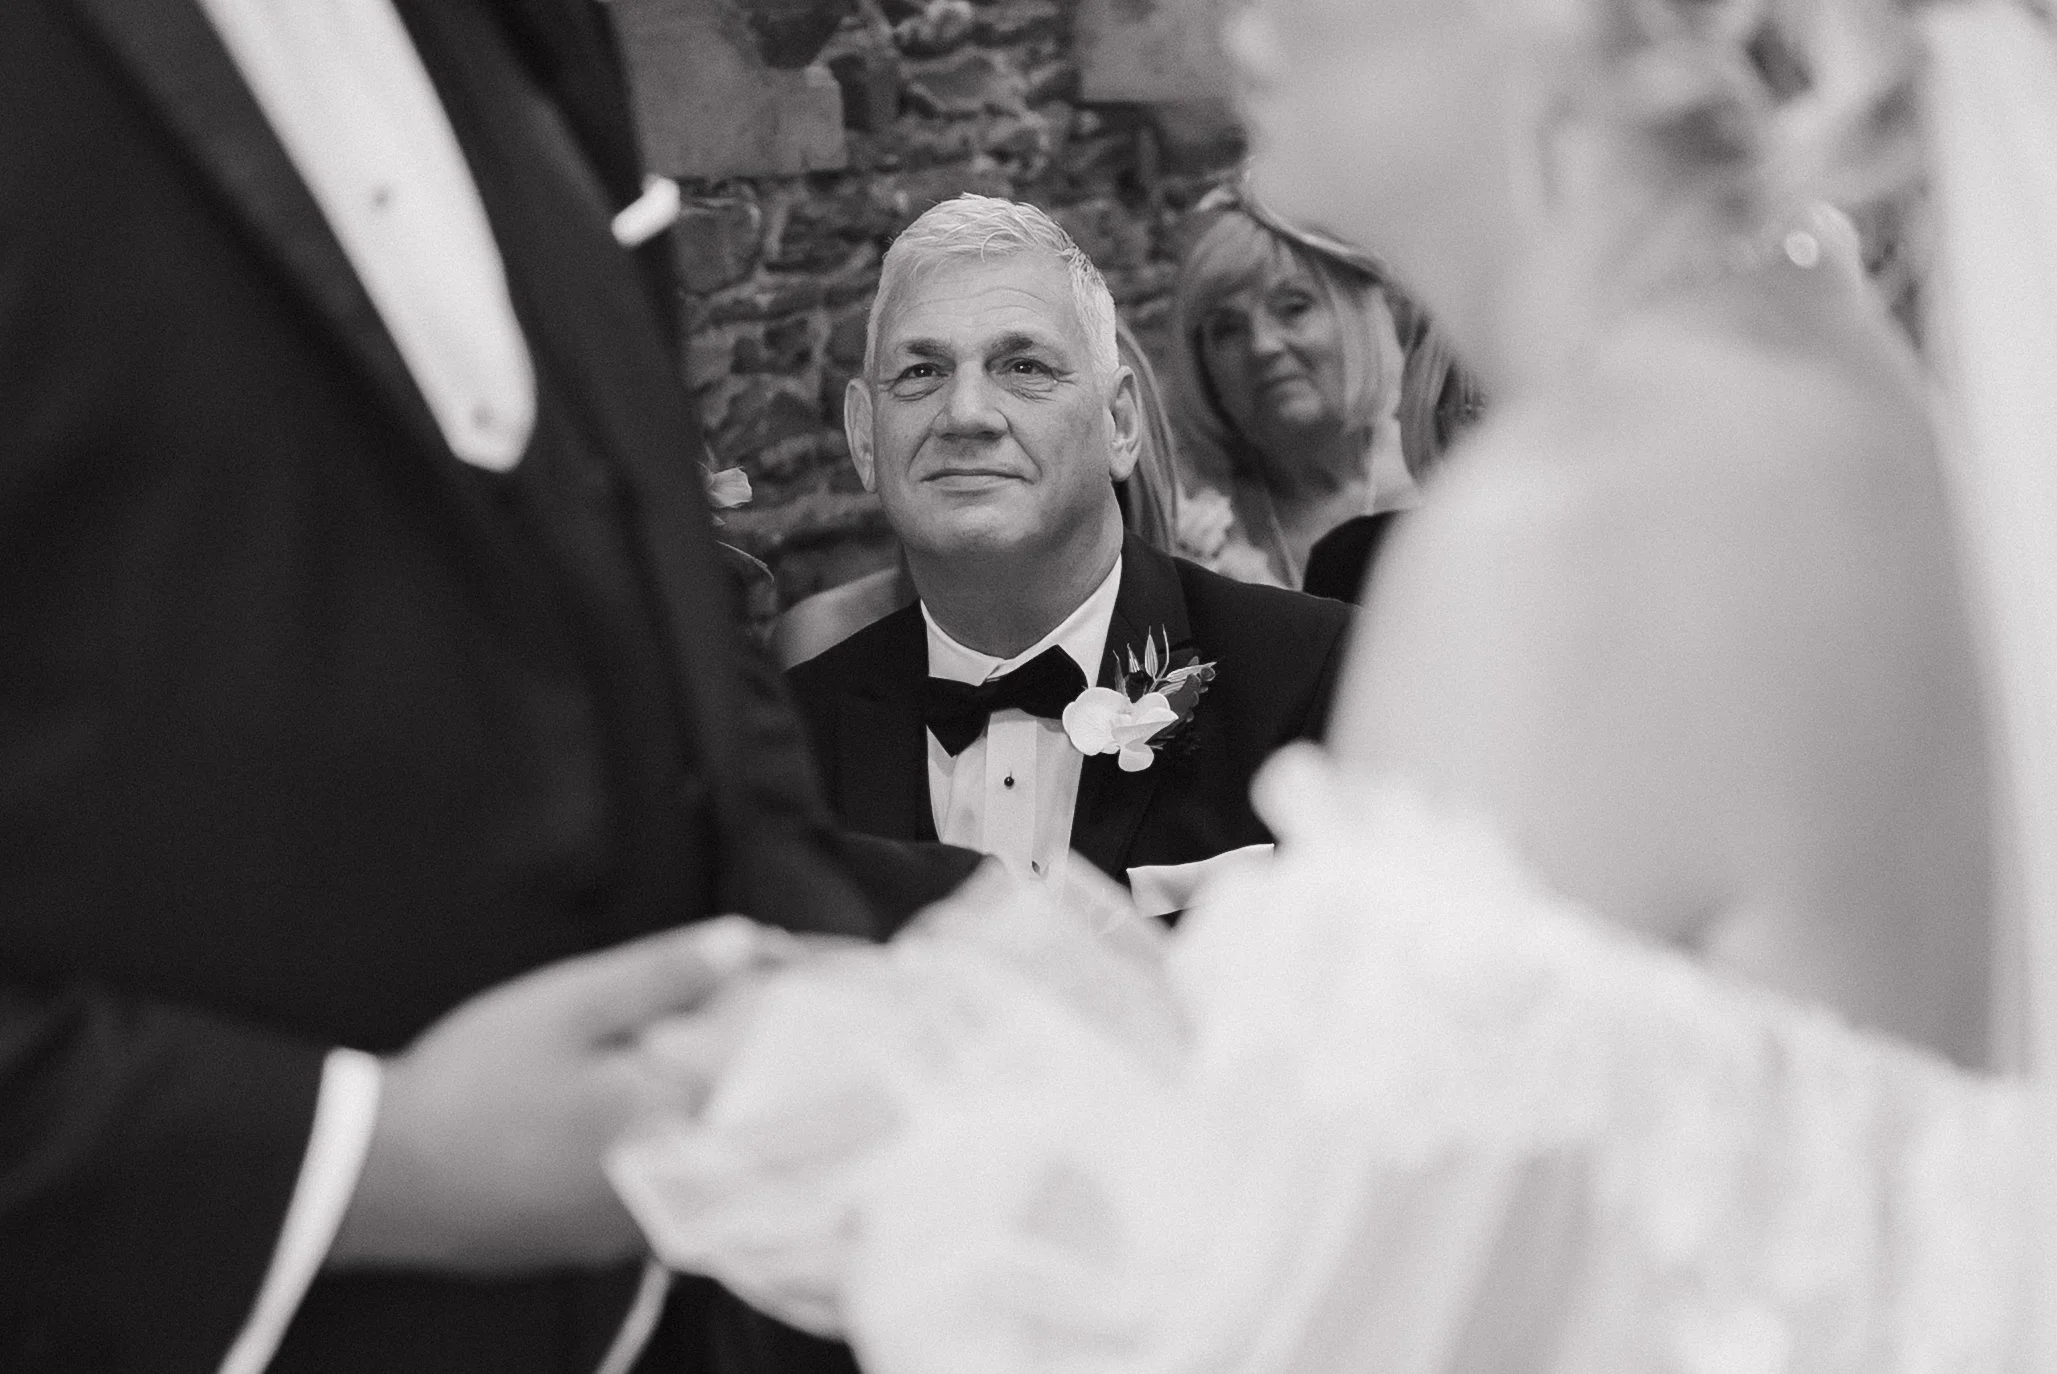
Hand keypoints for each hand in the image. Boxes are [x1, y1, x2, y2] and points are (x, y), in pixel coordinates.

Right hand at [328, 917, 789, 1271]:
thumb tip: (748, 941)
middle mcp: (672, 1187)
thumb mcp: (569, 1004)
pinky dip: (680, 1150)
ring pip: (711, 1160)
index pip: (768, 1066)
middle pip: (751, 1121)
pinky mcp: (599, 1242)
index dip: (789, 1015)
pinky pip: (670, 1192)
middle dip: (767, 1066)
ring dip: (726, 1114)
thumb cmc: (474, 1082)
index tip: (800, 973)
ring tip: (725, 1058)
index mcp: (676, 1120)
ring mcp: (636, 1225)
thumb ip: (664, 975)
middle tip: (770, 1013)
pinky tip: (659, 1117)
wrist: (379, 1177)